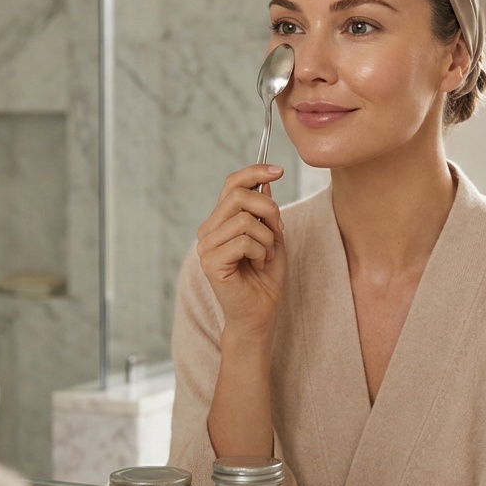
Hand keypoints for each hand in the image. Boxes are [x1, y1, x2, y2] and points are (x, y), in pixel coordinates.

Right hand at [196, 164, 287, 338]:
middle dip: (268, 209)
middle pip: (239, 195)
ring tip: (266, 255)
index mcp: (221, 220)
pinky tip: (259, 265)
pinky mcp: (211, 262)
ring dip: (267, 238)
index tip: (279, 170)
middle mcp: (209, 230)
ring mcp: (206, 246)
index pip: (232, 184)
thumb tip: (266, 182)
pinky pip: (244, 241)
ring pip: (244, 219)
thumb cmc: (265, 278)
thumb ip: (265, 212)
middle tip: (278, 230)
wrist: (259, 314)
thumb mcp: (272, 237)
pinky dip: (261, 252)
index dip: (255, 171)